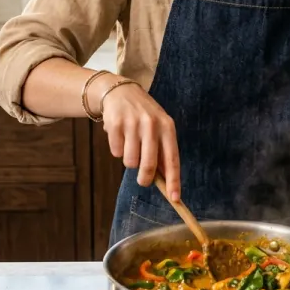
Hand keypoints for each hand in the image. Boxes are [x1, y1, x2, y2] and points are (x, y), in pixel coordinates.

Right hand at [92, 76, 179, 199]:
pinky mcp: (115, 124)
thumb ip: (162, 151)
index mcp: (167, 126)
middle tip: (143, 180)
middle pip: (149, 165)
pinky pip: (116, 152)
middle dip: (145, 178)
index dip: (174, 180)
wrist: (121, 92)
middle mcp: (151, 124)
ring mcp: (132, 123)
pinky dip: (117, 149)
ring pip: (130, 162)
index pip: (172, 158)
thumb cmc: (143, 116)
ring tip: (130, 145)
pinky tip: (120, 136)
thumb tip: (167, 181)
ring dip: (129, 159)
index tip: (174, 198)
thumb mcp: (159, 128)